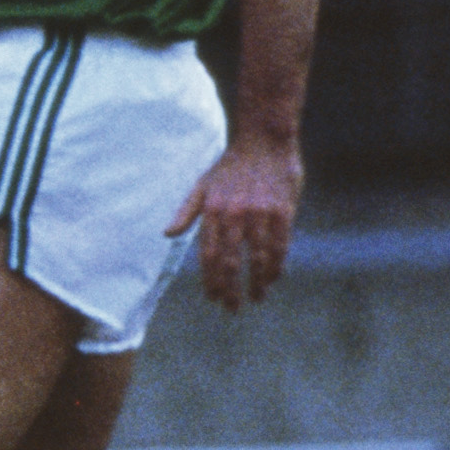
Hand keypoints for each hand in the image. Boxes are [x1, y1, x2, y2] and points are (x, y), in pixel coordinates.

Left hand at [169, 136, 302, 309]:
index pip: (209, 255)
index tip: (213, 298)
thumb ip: (186, 212)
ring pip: (258, 257)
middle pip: (231, 262)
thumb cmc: (230, 166)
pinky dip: (277, 265)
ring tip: (257, 297)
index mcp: (212, 211)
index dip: (211, 280)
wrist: (264, 140)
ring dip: (257, 282)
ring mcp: (259, 213)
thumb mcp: (202, 185)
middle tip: (232, 309)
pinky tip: (274, 278)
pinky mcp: (282, 210)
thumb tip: (167, 234)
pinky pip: (280, 245)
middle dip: (231, 289)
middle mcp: (233, 215)